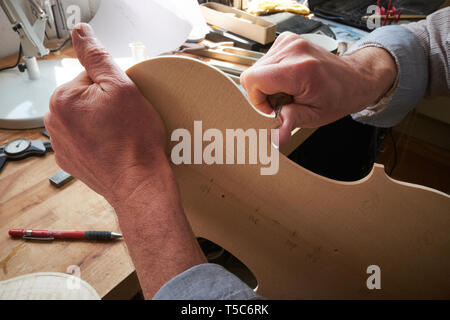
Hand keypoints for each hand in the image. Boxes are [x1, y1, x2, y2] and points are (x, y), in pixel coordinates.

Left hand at [44, 23, 167, 204]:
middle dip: (105, 103)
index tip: (124, 102)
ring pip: (86, 118)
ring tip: (122, 135)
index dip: (113, 86)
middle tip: (125, 119)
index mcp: (63, 99)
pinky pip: (86, 139)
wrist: (138, 183)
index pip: (89, 76)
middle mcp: (55, 122)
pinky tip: (114, 146)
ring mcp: (62, 144)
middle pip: (85, 97)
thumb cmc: (134, 141)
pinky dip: (99, 140)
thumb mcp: (122, 88)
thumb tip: (82, 33)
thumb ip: (97, 56)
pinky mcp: (71, 160)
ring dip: (102, 121)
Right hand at [241, 32, 396, 145]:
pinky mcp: (287, 39)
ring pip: (257, 68)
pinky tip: (289, 80)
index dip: (257, 99)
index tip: (273, 107)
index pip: (252, 79)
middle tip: (285, 100)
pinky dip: (272, 74)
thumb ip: (291, 122)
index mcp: (299, 69)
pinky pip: (265, 61)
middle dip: (263, 93)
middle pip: (253, 74)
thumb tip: (277, 137)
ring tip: (289, 90)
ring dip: (268, 84)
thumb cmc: (337, 98)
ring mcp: (289, 41)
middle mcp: (292, 50)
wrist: (354, 78)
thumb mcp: (314, 116)